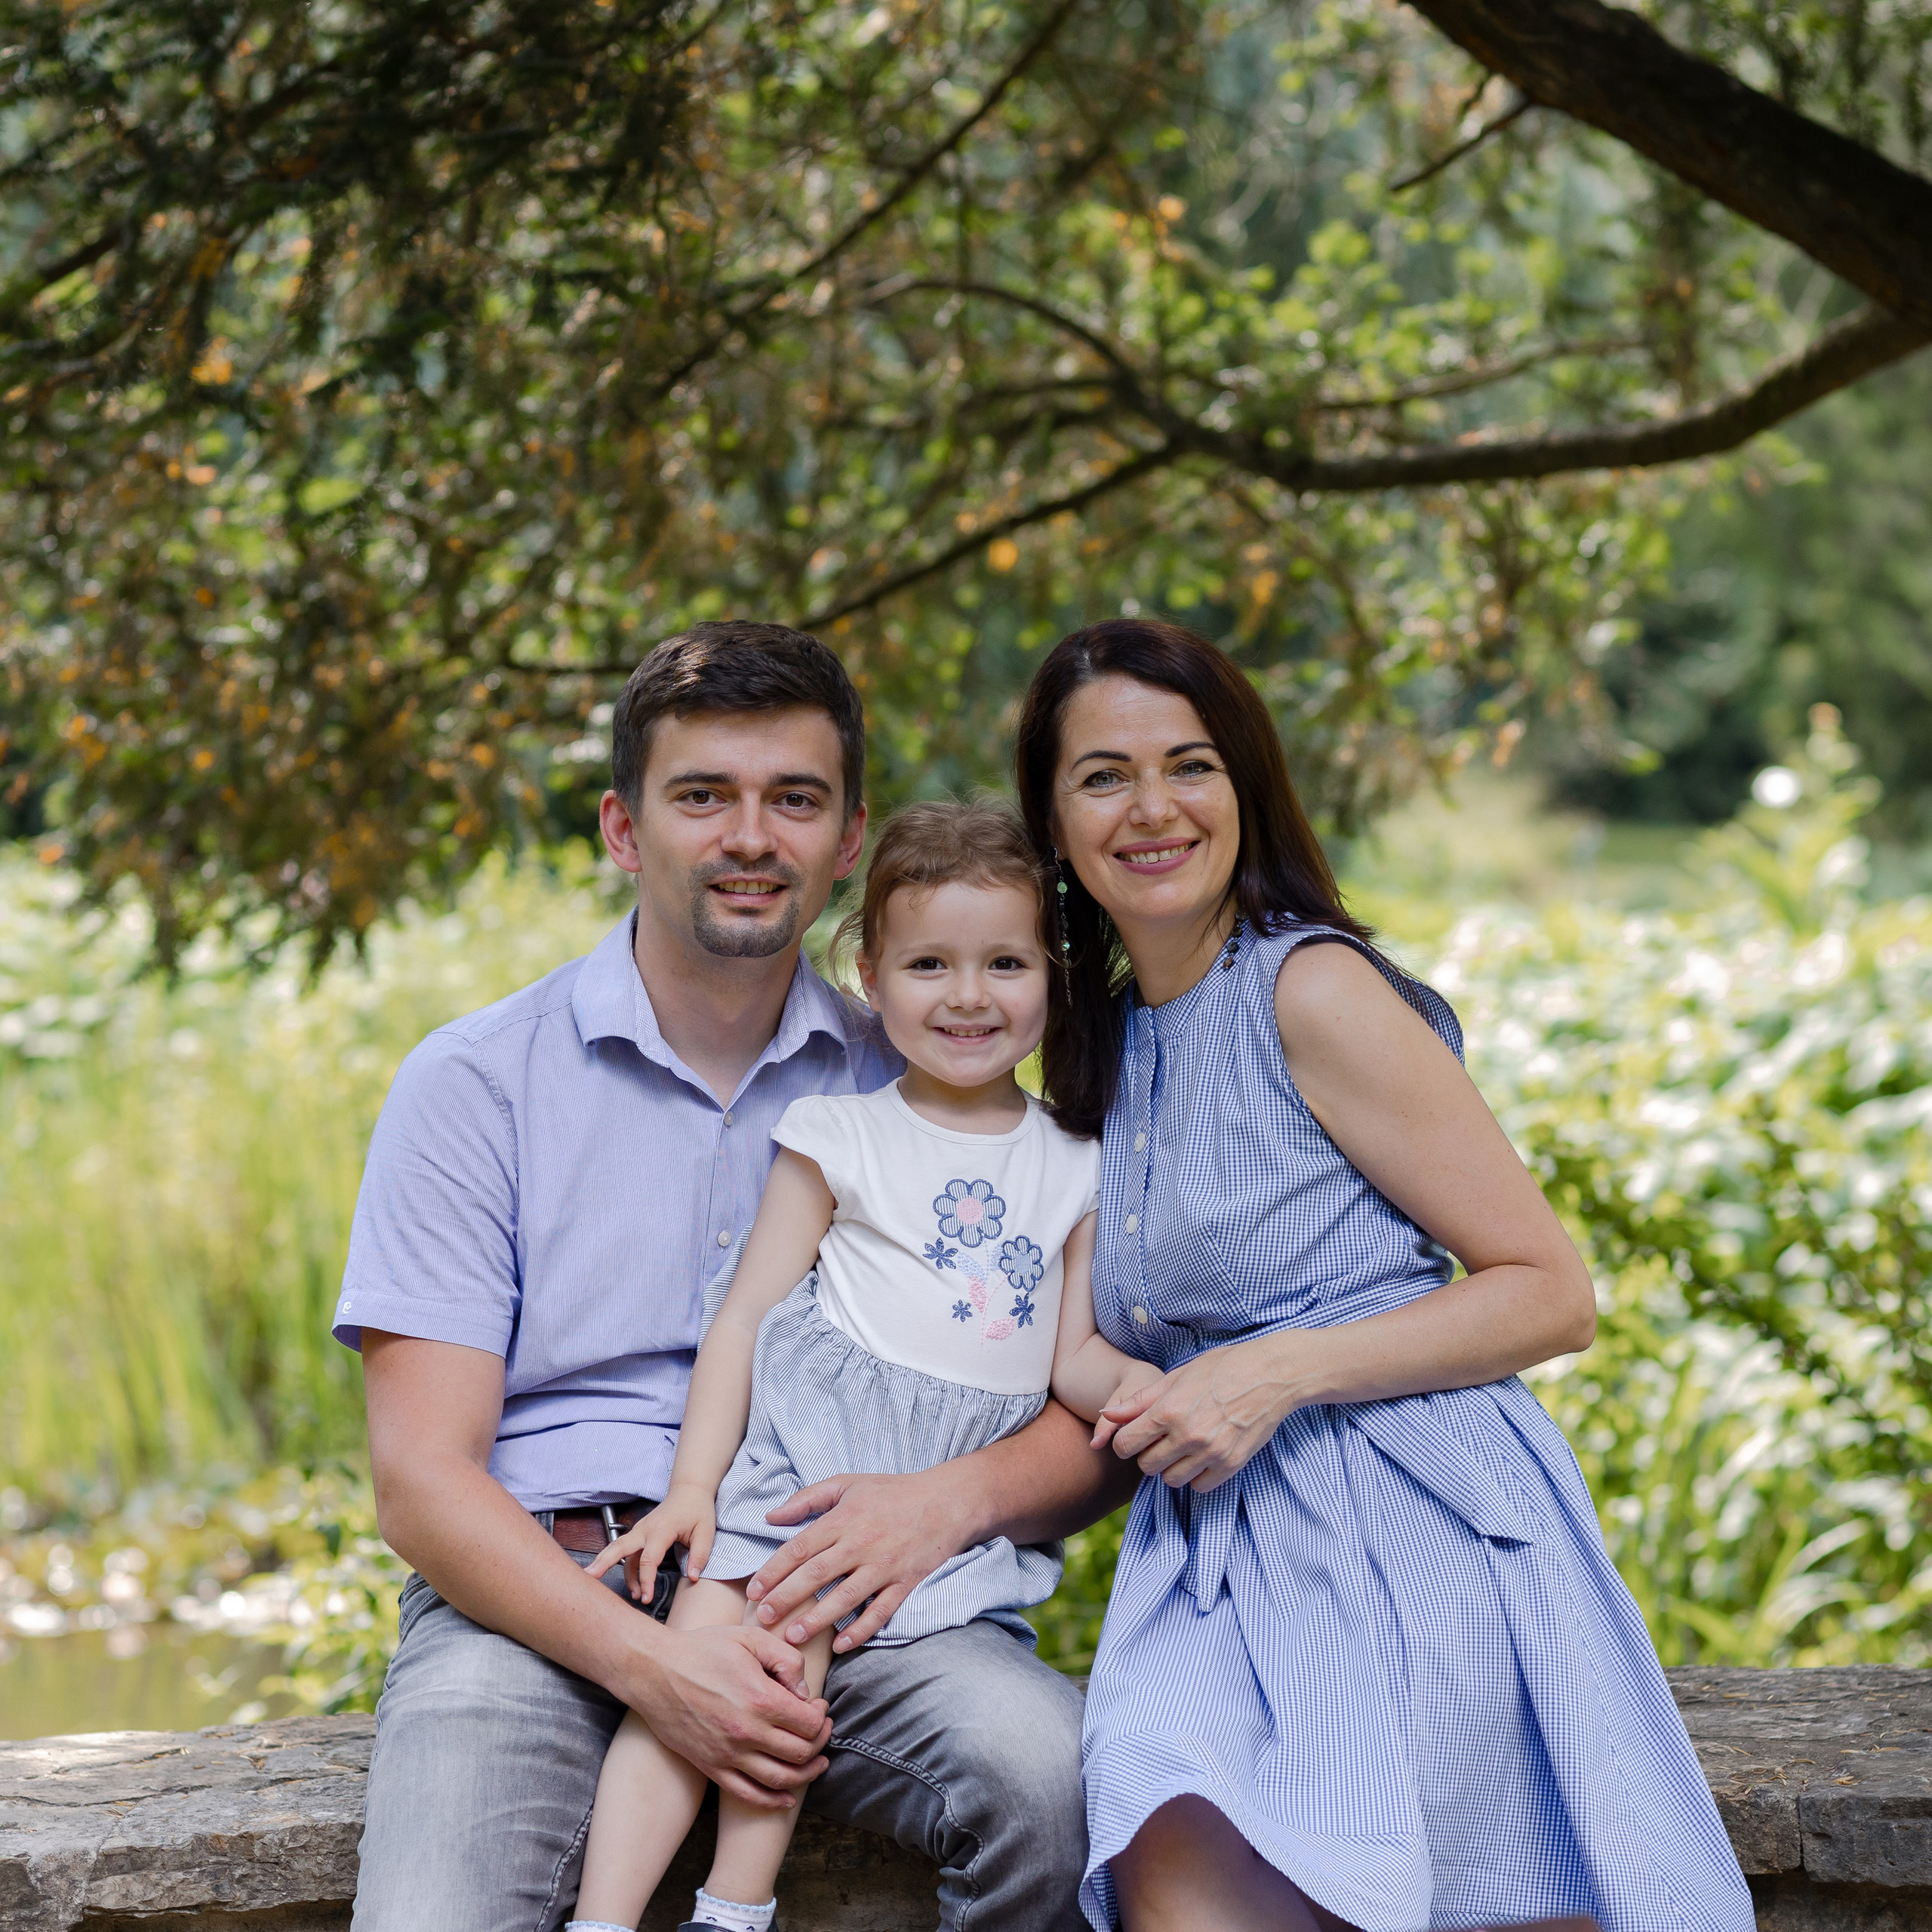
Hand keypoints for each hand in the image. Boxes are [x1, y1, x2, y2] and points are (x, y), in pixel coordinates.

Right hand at [586, 1486, 715, 1600]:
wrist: (690, 1490)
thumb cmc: (697, 1509)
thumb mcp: (706, 1531)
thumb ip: (699, 1555)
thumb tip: (692, 1577)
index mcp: (661, 1529)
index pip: (648, 1559)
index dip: (646, 1580)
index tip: (647, 1598)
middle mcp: (645, 1529)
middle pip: (619, 1547)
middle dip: (603, 1563)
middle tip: (589, 1578)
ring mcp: (640, 1530)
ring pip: (618, 1549)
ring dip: (613, 1570)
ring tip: (627, 1596)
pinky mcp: (639, 1533)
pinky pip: (626, 1552)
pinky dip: (624, 1568)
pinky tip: (633, 1586)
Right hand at [623, 1621, 832, 1810]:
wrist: (655, 1671)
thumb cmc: (704, 1649)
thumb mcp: (751, 1637)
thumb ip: (786, 1659)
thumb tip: (805, 1691)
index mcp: (760, 1698)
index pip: (809, 1723)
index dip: (821, 1717)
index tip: (819, 1707)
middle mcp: (747, 1732)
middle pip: (801, 1753)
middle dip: (819, 1743)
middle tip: (822, 1730)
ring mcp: (728, 1754)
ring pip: (780, 1779)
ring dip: (806, 1775)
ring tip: (818, 1764)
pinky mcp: (711, 1767)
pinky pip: (748, 1795)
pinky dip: (772, 1801)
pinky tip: (787, 1796)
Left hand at [746, 1467, 974, 1651]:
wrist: (946, 1501)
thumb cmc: (892, 1492)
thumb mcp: (847, 1483)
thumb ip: (807, 1499)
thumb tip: (771, 1517)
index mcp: (843, 1519)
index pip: (799, 1549)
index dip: (773, 1571)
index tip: (754, 1591)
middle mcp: (861, 1544)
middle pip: (816, 1576)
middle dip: (786, 1599)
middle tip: (763, 1619)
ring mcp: (884, 1566)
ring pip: (844, 1598)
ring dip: (817, 1620)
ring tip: (792, 1636)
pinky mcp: (904, 1583)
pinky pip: (880, 1612)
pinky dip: (860, 1630)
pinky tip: (840, 1645)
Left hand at [1101, 1337, 1295, 1490]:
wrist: (1270, 1375)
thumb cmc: (1221, 1368)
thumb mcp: (1176, 1377)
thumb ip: (1140, 1401)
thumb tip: (1107, 1415)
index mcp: (1168, 1410)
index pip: (1126, 1445)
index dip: (1126, 1443)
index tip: (1136, 1437)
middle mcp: (1186, 1435)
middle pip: (1146, 1466)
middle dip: (1149, 1455)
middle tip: (1163, 1440)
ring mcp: (1210, 1452)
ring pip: (1171, 1480)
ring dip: (1172, 1467)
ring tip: (1184, 1448)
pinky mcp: (1231, 1464)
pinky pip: (1199, 1486)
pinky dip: (1197, 1475)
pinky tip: (1203, 1456)